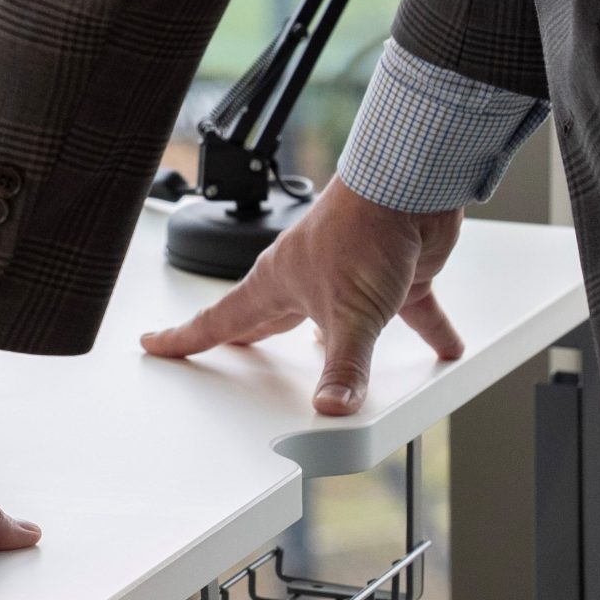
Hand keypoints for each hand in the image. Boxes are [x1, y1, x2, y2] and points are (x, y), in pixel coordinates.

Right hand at [140, 176, 466, 414]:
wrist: (410, 188)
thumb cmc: (363, 230)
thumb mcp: (350, 315)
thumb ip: (343, 368)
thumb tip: (330, 410)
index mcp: (279, 284)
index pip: (222, 320)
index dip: (185, 337)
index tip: (155, 344)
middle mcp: (308, 280)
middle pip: (271, 318)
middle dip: (251, 338)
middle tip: (229, 354)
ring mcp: (350, 277)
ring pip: (336, 319)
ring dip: (336, 344)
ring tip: (331, 365)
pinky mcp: (393, 275)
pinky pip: (409, 311)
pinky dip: (425, 329)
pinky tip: (444, 347)